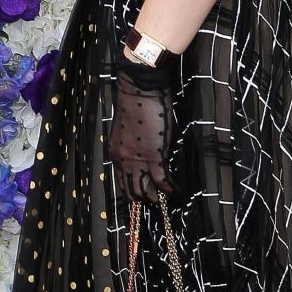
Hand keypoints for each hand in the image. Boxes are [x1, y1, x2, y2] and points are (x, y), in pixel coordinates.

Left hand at [109, 55, 176, 202]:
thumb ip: (132, 145)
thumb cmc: (136, 104)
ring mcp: (138, 160)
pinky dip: (169, 190)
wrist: (139, 90)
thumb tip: (144, 154)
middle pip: (131, 191)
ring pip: (145, 190)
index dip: (131, 192)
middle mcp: (123, 160)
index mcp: (115, 153)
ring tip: (165, 201)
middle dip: (143, 199)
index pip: (120, 181)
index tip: (140, 196)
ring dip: (155, 198)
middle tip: (154, 201)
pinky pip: (161, 181)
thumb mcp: (128, 130)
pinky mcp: (154, 156)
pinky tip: (176, 193)